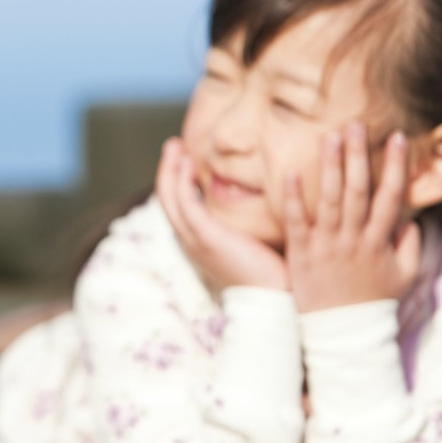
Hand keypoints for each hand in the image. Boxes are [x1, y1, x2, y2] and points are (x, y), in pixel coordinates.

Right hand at [156, 138, 288, 290]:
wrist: (273, 297)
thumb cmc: (271, 273)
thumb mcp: (251, 242)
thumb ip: (245, 223)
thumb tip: (259, 202)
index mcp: (200, 242)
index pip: (179, 207)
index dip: (177, 181)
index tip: (185, 158)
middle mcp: (191, 240)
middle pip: (167, 199)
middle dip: (168, 169)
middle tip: (174, 145)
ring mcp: (194, 238)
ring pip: (170, 197)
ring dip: (170, 168)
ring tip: (175, 145)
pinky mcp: (204, 235)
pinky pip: (185, 201)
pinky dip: (182, 179)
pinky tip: (188, 161)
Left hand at [284, 123, 421, 312]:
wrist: (343, 334)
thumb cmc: (373, 302)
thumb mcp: (403, 276)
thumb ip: (410, 245)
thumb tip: (414, 218)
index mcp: (379, 241)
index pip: (391, 196)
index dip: (396, 166)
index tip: (398, 137)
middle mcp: (354, 239)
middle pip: (359, 190)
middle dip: (359, 156)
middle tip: (357, 125)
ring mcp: (327, 245)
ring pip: (330, 199)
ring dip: (331, 166)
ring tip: (330, 135)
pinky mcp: (301, 253)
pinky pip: (297, 221)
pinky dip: (294, 197)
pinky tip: (290, 173)